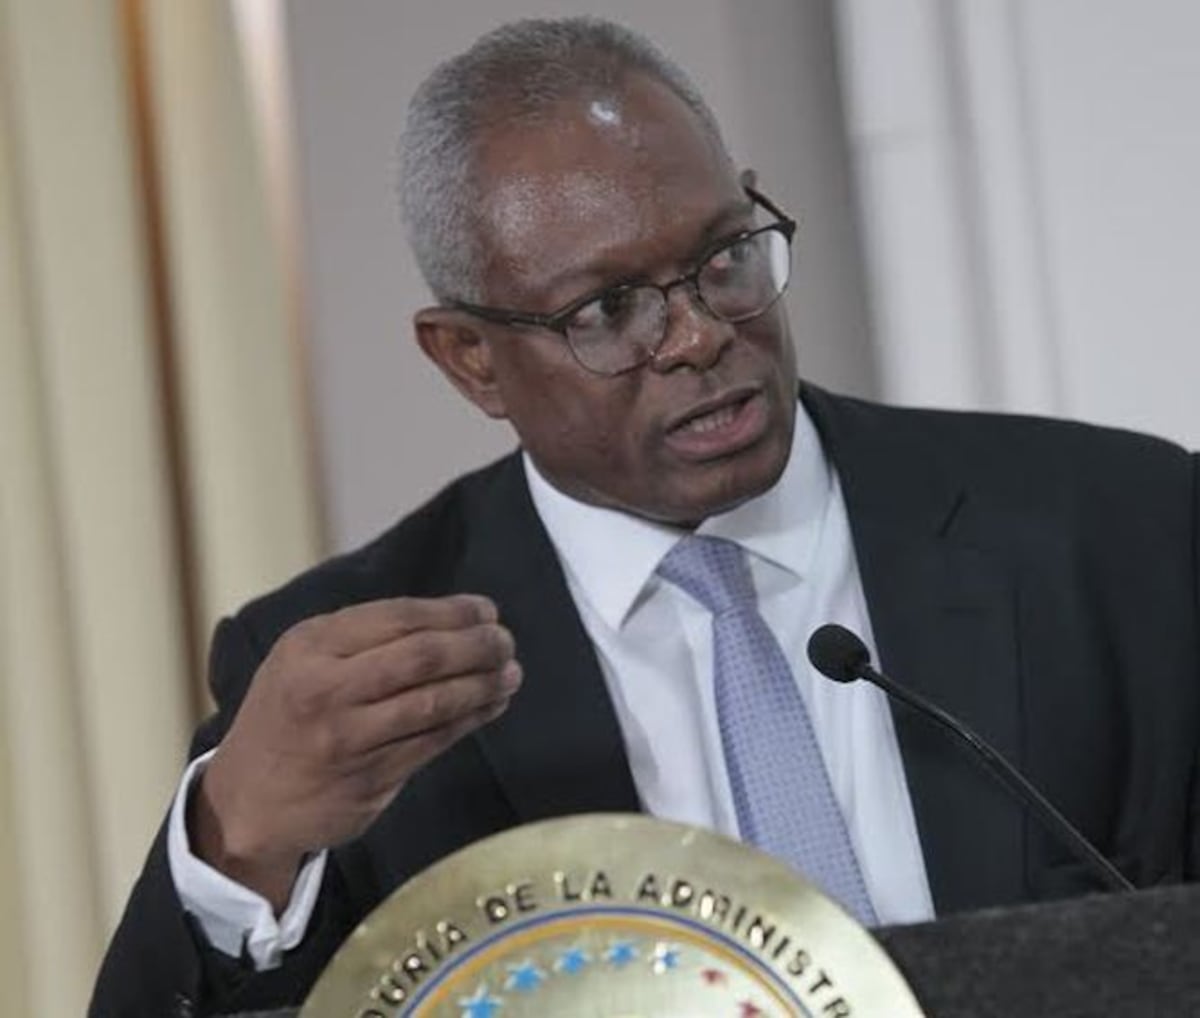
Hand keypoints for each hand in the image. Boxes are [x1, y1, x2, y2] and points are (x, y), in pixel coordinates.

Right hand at [189, 595, 519, 909]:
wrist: (246, 799)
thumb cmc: (288, 714)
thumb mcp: (302, 659)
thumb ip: (362, 636)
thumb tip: (452, 618)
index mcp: (310, 647)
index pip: (397, 618)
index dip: (452, 612)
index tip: (487, 611)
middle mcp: (325, 689)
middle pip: (421, 658)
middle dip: (475, 645)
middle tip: (505, 641)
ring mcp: (347, 738)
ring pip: (433, 704)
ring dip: (482, 685)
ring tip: (510, 672)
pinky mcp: (368, 779)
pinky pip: (433, 742)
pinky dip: (470, 720)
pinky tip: (491, 705)